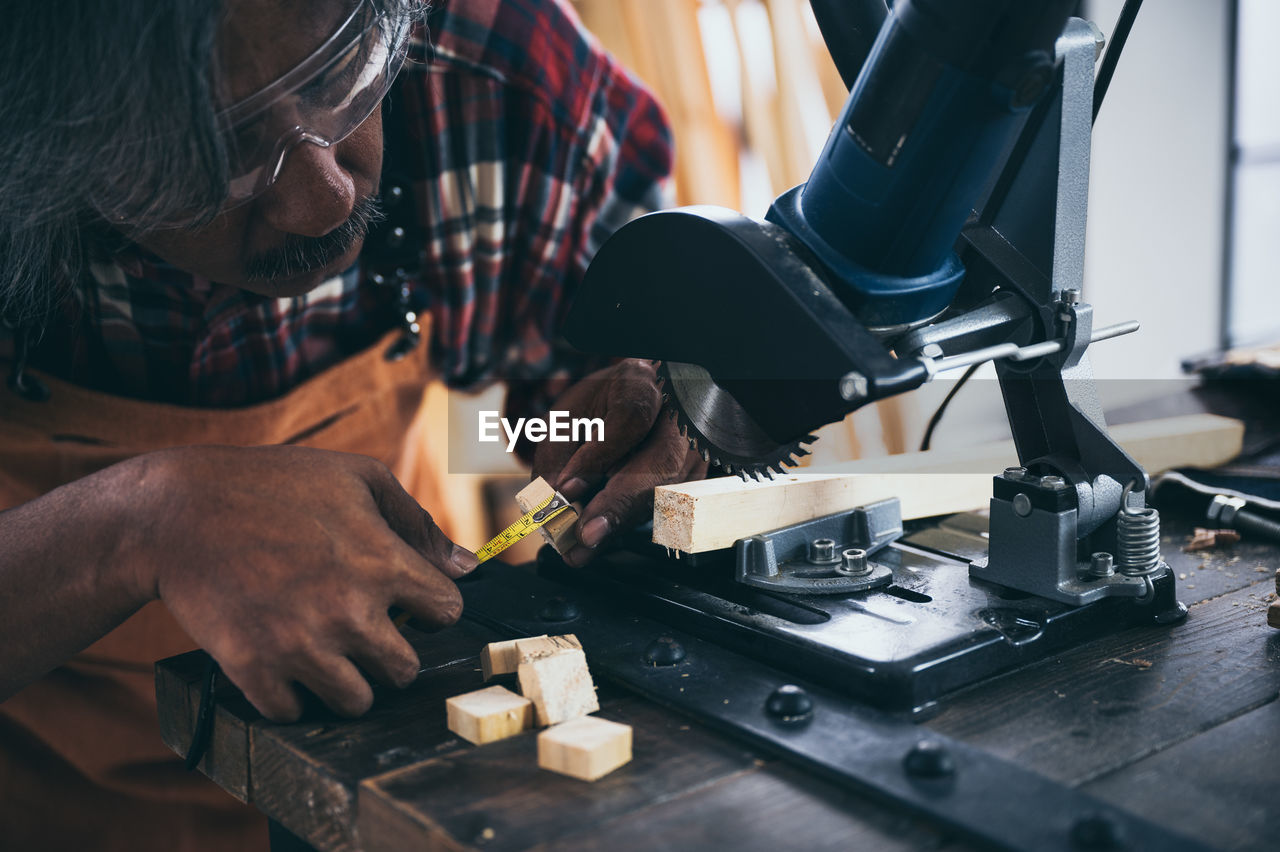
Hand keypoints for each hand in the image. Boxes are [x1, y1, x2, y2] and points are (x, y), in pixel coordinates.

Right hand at [129, 445, 476, 721]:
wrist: (176, 513)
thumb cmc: (273, 484)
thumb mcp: (357, 479)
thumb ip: (417, 523)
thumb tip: (467, 566)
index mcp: (383, 562)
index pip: (447, 612)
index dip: (431, 607)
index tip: (408, 604)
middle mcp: (350, 610)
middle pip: (405, 670)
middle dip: (389, 653)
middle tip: (359, 631)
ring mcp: (302, 645)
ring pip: (357, 701)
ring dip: (345, 681)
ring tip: (321, 649)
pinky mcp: (255, 669)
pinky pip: (294, 712)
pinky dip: (289, 695)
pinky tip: (281, 661)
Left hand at [532, 359, 706, 564]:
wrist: (638, 404)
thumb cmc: (602, 408)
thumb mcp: (569, 416)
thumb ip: (558, 453)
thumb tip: (555, 498)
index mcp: (642, 385)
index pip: (630, 419)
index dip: (598, 455)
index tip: (567, 488)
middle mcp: (679, 416)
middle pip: (662, 462)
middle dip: (621, 504)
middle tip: (586, 534)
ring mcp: (695, 449)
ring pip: (669, 491)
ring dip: (624, 521)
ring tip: (583, 544)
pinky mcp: (696, 478)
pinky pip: (668, 507)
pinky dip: (631, 523)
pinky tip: (603, 534)